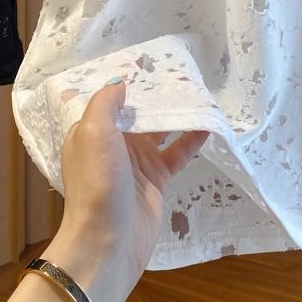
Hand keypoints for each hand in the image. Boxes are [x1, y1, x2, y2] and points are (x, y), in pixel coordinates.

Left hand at [59, 78, 209, 281]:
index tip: (152, 61)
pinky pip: (178, 152)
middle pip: (139, 112)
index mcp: (93, 132)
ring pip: (161, 130)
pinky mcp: (157, 179)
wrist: (108, 241)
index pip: (112, 100)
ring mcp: (137, 162)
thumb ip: (106, 103)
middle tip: (184, 71)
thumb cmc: (97, 183)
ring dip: (178, 114)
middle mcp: (114, 144)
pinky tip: (209, 124)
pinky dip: (192, 139)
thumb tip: (122, 82)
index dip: (130, 81)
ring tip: (201, 93)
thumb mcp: (93, 133)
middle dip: (158, 94)